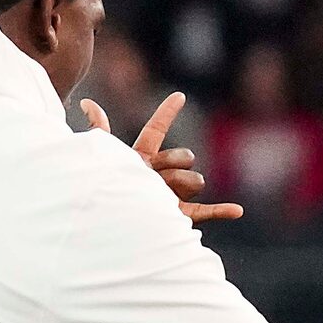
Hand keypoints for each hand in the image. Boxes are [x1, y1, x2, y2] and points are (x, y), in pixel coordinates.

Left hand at [83, 90, 244, 223]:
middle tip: (156, 177)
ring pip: (195, 179)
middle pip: (184, 156)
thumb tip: (86, 102)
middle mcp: (160, 174)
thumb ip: (99, 132)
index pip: (156, 130)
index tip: (178, 96)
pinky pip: (206, 211)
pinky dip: (222, 210)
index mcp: (142, 158)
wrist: (110, 226)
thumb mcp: (104, 160)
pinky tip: (237, 211)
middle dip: (175, 163)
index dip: (166, 113)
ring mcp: (172, 195)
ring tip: (163, 198)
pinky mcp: (179, 216)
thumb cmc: (107, 192)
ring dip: (183, 185)